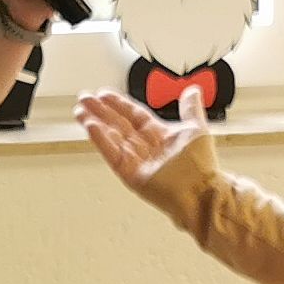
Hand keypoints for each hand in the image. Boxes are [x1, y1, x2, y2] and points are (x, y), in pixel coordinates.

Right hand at [74, 85, 210, 191]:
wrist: (201, 192)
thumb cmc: (202, 166)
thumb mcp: (196, 129)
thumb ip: (190, 109)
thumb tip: (192, 91)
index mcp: (159, 135)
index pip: (134, 115)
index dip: (119, 104)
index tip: (104, 94)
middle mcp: (145, 147)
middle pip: (118, 124)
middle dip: (101, 111)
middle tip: (84, 98)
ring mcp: (136, 161)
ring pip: (111, 137)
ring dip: (95, 123)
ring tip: (80, 111)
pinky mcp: (130, 174)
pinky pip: (113, 154)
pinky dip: (101, 140)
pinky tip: (91, 127)